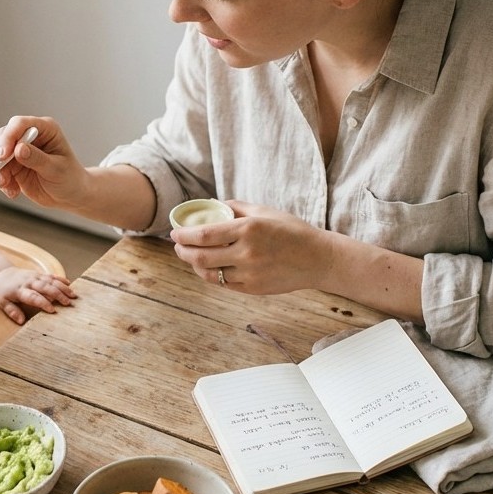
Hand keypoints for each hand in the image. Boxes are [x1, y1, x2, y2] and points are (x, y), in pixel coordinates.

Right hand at [0, 117, 89, 209]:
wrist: (70, 195)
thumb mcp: (56, 169)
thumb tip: (19, 149)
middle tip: (2, 175)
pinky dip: (2, 181)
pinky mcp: (13, 164)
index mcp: (45, 129)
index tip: (2, 156)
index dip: (8, 137)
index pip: (20, 124)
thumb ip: (38, 159)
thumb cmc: (70, 178)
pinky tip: (13, 191)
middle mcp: (29, 136)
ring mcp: (19, 150)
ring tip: (9, 187)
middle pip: (3, 135)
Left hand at [0, 266, 76, 323]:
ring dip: (62, 287)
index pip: (33, 296)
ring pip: (50, 281)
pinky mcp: (39, 273)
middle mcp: (29, 282)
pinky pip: (51, 275)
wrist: (2, 274)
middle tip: (68, 303)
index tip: (52, 310)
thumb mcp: (3, 303)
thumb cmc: (4, 291)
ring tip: (73, 295)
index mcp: (19, 290)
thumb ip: (12, 312)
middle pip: (45, 287)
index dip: (43, 303)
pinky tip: (69, 284)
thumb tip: (21, 321)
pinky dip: (60, 279)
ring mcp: (35, 276)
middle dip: (57, 295)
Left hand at [170, 201, 333, 294]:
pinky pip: (224, 284)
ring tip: (191, 257)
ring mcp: (249, 274)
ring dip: (195, 265)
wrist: (317, 259)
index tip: (175, 232)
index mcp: (248, 229)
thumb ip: (237, 207)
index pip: (204, 235)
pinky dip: (212, 276)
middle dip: (183, 251)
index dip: (184, 235)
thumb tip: (213, 204)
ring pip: (210, 274)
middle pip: (200, 256)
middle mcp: (246, 253)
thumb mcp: (265, 211)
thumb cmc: (292, 231)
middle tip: (178, 246)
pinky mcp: (253, 289)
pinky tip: (209, 268)